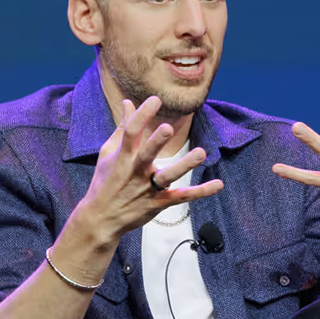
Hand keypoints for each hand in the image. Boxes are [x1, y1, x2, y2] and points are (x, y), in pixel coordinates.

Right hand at [80, 96, 222, 243]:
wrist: (101, 217)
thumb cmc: (105, 181)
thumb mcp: (109, 152)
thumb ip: (122, 127)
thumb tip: (128, 102)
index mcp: (123, 156)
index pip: (131, 132)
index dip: (142, 115)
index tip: (154, 100)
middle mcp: (136, 171)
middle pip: (147, 154)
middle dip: (156, 142)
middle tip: (168, 128)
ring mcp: (148, 188)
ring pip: (168, 176)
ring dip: (184, 165)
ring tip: (201, 153)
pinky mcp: (158, 203)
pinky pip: (182, 197)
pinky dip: (201, 192)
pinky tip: (218, 184)